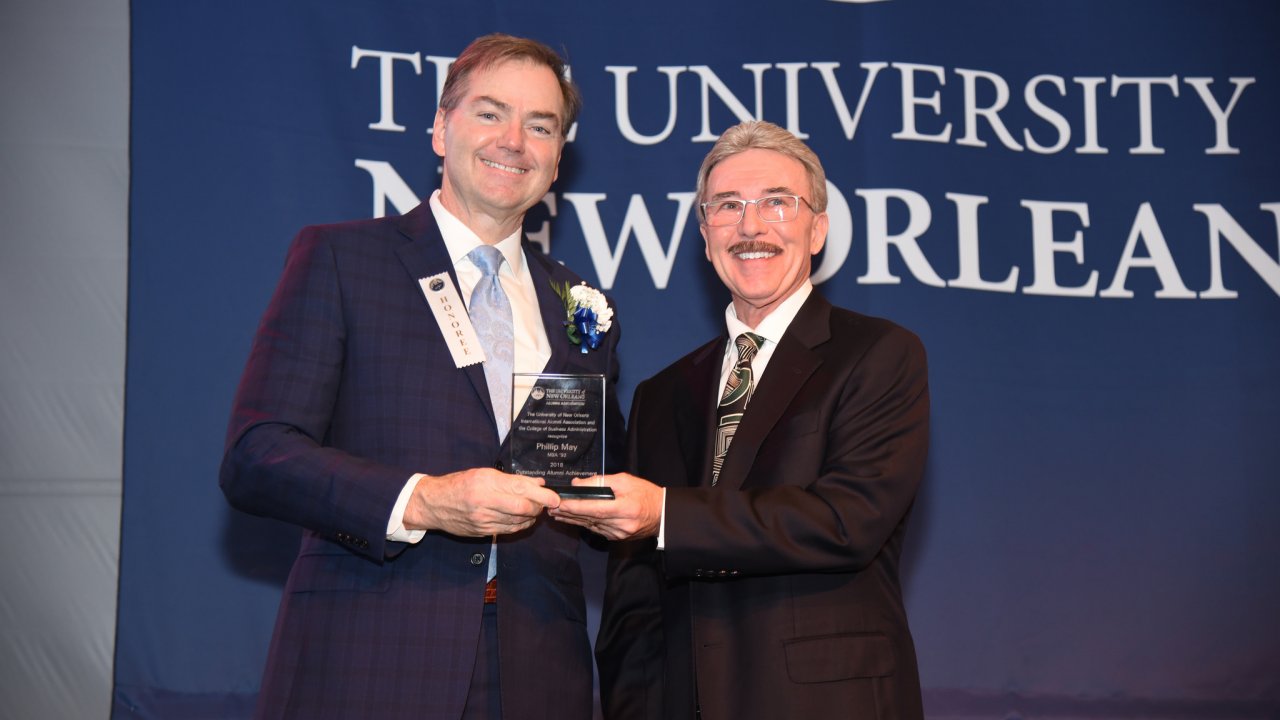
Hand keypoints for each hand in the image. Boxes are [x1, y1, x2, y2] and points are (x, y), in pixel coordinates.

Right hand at [405, 468, 560, 536]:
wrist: (434, 504)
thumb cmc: (459, 484)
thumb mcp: (484, 474)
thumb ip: (512, 480)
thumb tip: (538, 483)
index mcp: (486, 483)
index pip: (522, 490)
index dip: (543, 495)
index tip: (555, 498)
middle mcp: (485, 502)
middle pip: (523, 508)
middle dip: (539, 507)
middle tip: (545, 503)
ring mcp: (483, 520)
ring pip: (518, 522)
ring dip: (531, 516)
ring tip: (534, 509)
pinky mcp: (483, 532)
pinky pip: (509, 530)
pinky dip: (520, 525)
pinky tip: (523, 519)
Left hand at [549, 473, 662, 540]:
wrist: (662, 513)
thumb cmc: (645, 493)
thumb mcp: (625, 480)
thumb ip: (600, 482)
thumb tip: (577, 484)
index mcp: (625, 508)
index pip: (595, 508)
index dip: (575, 506)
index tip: (559, 503)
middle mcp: (621, 524)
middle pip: (589, 519)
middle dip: (568, 513)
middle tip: (550, 508)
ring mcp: (618, 534)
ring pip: (590, 526)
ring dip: (572, 520)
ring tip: (556, 514)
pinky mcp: (617, 538)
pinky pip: (596, 529)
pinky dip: (584, 523)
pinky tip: (572, 519)